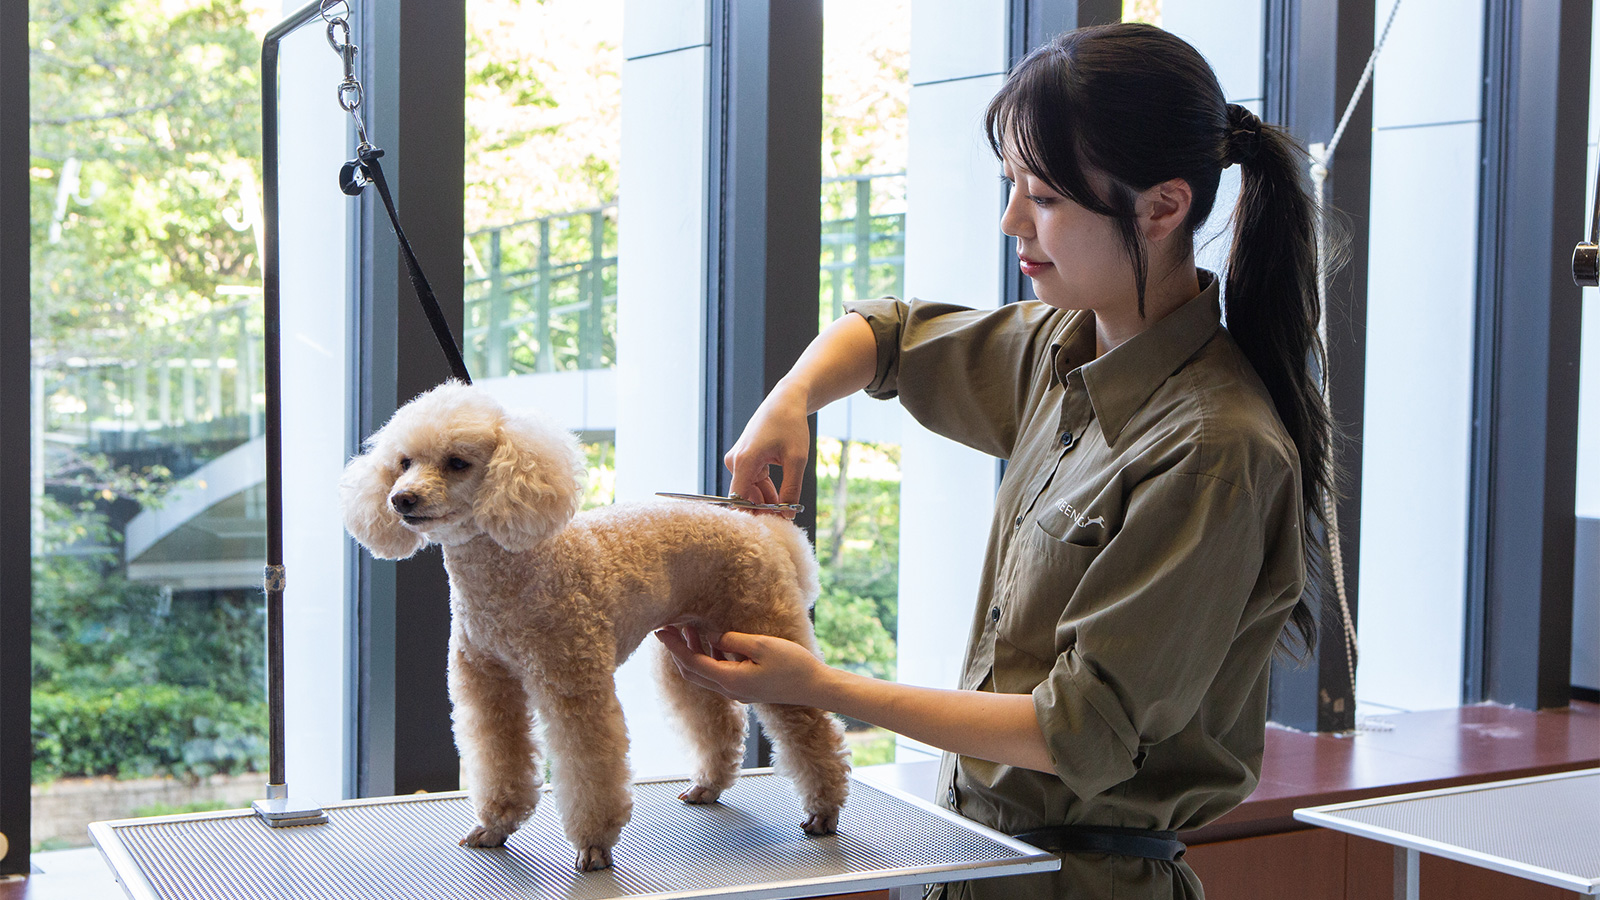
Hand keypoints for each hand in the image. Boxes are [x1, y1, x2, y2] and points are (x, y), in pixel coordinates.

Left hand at [655, 627, 830, 706]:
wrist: (815, 688)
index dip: (674, 647)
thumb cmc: (793, 665)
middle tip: (668, 627)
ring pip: (704, 674)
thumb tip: (713, 637)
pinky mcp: (745, 688)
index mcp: (730, 680)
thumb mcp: (762, 645)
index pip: (691, 663)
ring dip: (693, 652)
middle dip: (678, 650)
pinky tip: (713, 640)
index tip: (661, 631)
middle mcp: (729, 690)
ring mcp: (737, 692)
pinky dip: (709, 657)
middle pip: (692, 672)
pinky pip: (718, 674)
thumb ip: (733, 640)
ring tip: (689, 627)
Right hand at [723, 382, 809, 513]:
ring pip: (750, 491)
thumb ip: (791, 490)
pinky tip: (781, 500)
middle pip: (744, 497)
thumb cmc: (791, 426)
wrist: (786, 401)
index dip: (753, 516)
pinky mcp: (744, 459)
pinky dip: (766, 491)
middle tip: (783, 523)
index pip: (738, 500)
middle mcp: (735, 462)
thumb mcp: (796, 460)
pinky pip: (752, 482)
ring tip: (786, 512)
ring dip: (766, 502)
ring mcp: (737, 460)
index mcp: (744, 461)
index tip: (771, 527)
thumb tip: (787, 516)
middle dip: (763, 510)